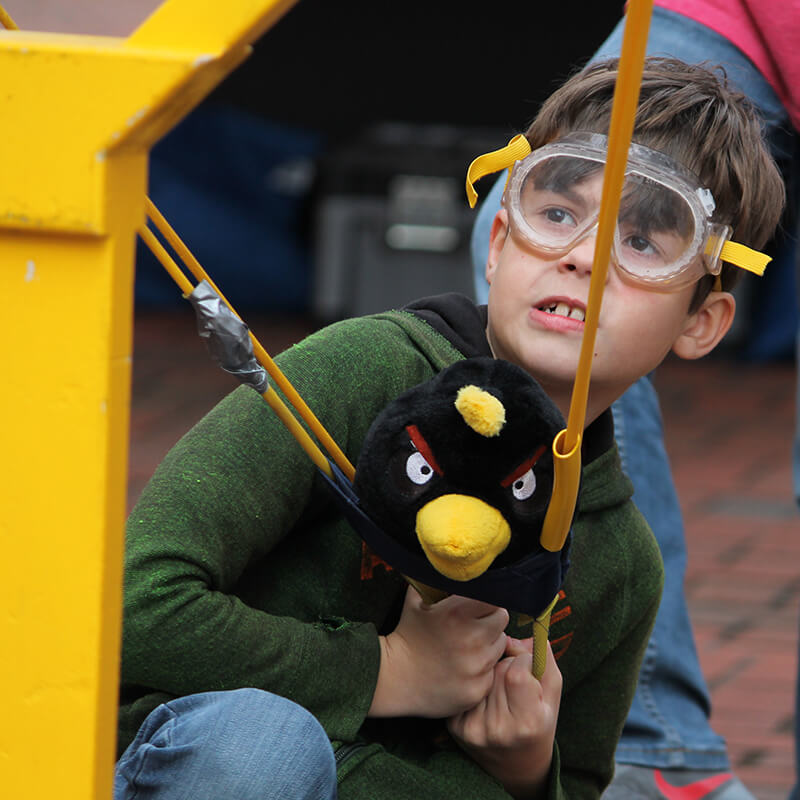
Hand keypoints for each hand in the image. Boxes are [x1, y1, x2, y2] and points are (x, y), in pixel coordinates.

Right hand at [369, 585, 508, 718]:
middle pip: (501, 621)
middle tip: (473, 626)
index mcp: (457, 613)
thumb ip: (437, 581)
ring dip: (488, 645)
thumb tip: (450, 563)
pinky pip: (492, 672)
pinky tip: (463, 667)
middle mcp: (471, 639)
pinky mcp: (477, 689)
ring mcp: (476, 667)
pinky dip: (482, 669)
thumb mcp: (417, 599)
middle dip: (489, 621)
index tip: (478, 606)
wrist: (393, 677)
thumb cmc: (407, 635)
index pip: (495, 600)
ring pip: (499, 647)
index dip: (487, 602)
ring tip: (466, 648)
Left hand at [446, 637, 561, 797]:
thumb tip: (515, 635)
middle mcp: (497, 729)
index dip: (522, 661)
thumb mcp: (552, 693)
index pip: (516, 672)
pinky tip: (484, 699)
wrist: (515, 765)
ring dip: (491, 674)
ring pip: (480, 675)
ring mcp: (473, 729)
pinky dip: (476, 686)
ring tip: (500, 692)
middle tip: (513, 684)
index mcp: (527, 723)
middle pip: (497, 670)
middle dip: (507, 666)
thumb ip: (543, 658)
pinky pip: (466, 686)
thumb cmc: (538, 722)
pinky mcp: (455, 726)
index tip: (527, 669)